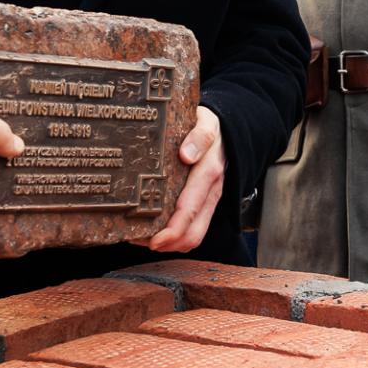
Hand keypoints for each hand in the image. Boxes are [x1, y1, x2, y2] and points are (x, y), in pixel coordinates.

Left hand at [142, 107, 224, 251]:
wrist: (225, 130)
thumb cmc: (208, 126)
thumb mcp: (204, 123)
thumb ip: (198, 137)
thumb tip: (186, 154)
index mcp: (208, 173)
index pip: (190, 210)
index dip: (172, 231)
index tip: (153, 240)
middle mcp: (211, 192)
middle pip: (194, 232)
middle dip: (169, 244)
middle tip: (142, 242)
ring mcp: (209, 200)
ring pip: (194, 234)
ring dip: (171, 244)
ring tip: (144, 239)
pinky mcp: (205, 203)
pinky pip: (194, 227)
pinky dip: (176, 236)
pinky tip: (156, 230)